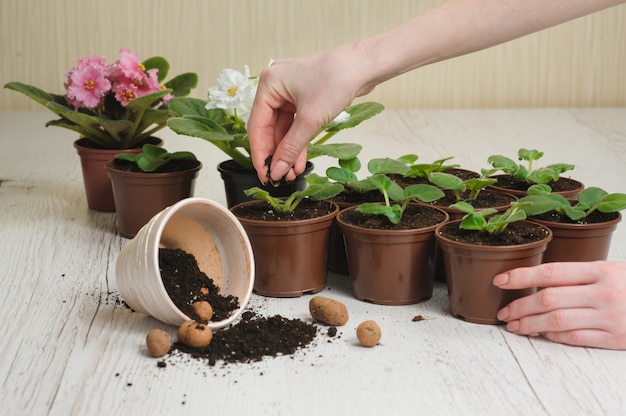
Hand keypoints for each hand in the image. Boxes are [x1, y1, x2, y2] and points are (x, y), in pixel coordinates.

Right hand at [247, 45, 374, 183]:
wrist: (364, 66)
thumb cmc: (337, 80)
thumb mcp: (310, 119)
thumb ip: (291, 147)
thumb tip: (277, 170)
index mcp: (268, 84)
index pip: (257, 126)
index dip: (260, 154)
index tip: (264, 175)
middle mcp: (275, 87)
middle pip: (269, 129)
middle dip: (276, 155)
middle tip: (278, 178)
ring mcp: (289, 93)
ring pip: (283, 130)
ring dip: (287, 152)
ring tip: (291, 174)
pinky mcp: (303, 99)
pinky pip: (295, 125)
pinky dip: (297, 143)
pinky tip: (299, 162)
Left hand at [493, 261, 625, 349]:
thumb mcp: (612, 269)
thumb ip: (580, 275)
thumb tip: (539, 281)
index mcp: (600, 270)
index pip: (551, 272)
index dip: (521, 276)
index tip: (500, 280)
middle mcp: (603, 293)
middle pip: (548, 299)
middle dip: (520, 305)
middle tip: (503, 311)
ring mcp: (610, 317)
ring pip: (557, 321)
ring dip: (530, 324)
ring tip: (515, 326)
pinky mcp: (616, 338)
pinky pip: (577, 338)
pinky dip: (555, 337)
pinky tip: (542, 335)